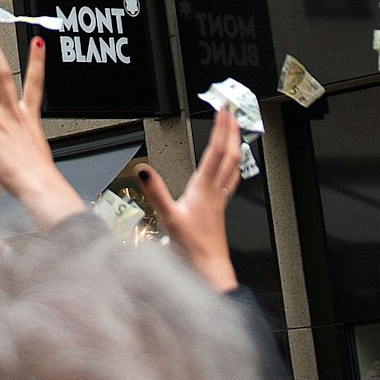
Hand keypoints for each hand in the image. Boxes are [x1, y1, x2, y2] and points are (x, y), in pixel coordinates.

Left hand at [0, 28, 82, 228]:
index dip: (37, 60)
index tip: (37, 41)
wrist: (40, 186)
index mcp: (29, 116)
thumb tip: (25, 133)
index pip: (35, 81)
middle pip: (3, 76)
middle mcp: (14, 115)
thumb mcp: (36, 144)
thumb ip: (26, 133)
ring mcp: (0, 126)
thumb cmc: (38, 171)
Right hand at [137, 109, 240, 290]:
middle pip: (230, 154)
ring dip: (235, 146)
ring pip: (234, 166)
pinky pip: (230, 181)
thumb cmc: (192, 247)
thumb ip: (156, 192)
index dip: (221, 129)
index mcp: (204, 189)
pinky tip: (230, 170)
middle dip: (231, 131)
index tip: (223, 110)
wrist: (209, 268)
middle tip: (231, 112)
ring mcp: (219, 200)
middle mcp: (215, 191)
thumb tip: (144, 169)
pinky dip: (232, 168)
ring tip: (235, 133)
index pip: (216, 151)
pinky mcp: (218, 209)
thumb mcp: (168, 217)